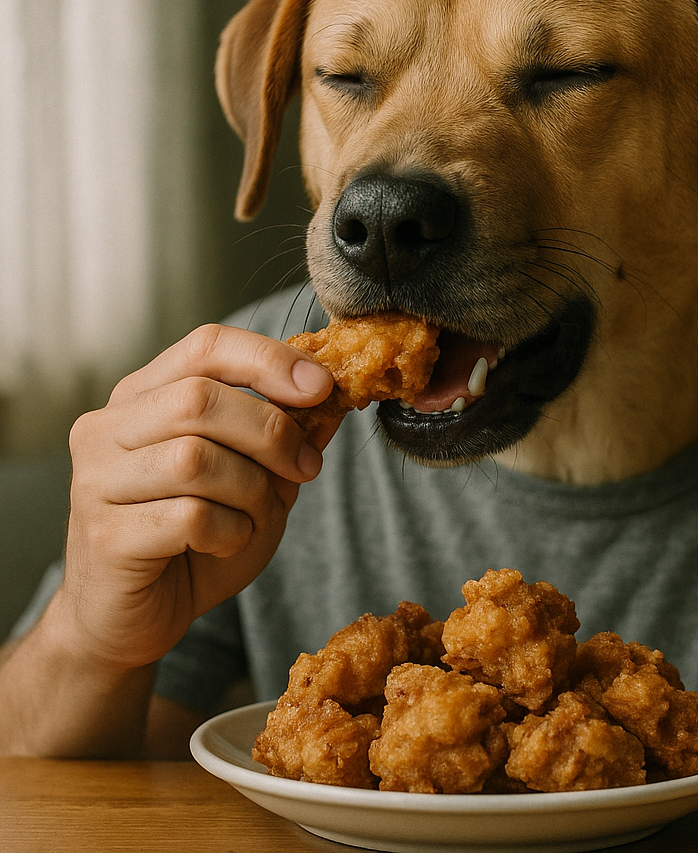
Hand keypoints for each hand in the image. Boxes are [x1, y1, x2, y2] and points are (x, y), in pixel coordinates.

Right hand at [58, 323, 336, 672]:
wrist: (129, 618)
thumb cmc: (191, 540)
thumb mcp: (255, 478)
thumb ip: (286, 438)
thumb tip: (332, 402)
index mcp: (143, 396)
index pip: (206, 346)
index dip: (269, 358)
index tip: (321, 385)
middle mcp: (108, 428)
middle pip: (200, 399)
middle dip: (271, 432)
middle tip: (306, 466)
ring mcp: (97, 481)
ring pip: (195, 459)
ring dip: (252, 490)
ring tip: (259, 515)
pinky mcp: (105, 535)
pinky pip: (189, 516)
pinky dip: (230, 531)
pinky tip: (227, 542)